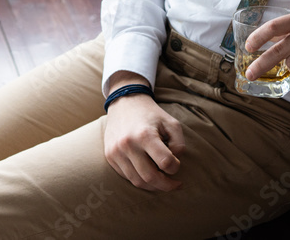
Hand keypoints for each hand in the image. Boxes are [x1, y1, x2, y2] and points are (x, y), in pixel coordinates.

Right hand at [103, 75, 184, 191]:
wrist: (124, 102)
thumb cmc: (151, 114)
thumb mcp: (171, 122)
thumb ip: (179, 144)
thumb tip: (175, 163)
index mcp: (145, 135)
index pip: (165, 162)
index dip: (175, 167)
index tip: (177, 164)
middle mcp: (128, 144)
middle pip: (150, 177)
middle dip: (166, 185)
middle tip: (175, 185)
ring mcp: (116, 151)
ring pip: (137, 181)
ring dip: (153, 186)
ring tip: (162, 182)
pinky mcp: (110, 156)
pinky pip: (127, 176)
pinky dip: (140, 180)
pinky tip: (148, 174)